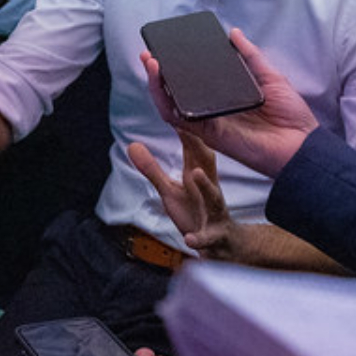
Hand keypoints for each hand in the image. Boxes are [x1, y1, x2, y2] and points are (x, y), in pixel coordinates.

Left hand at [127, 133, 254, 260]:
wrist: (223, 247)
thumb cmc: (195, 212)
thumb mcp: (169, 190)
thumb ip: (152, 170)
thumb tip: (132, 145)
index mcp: (200, 176)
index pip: (194, 149)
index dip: (187, 130)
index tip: (179, 108)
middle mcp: (210, 190)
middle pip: (207, 165)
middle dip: (199, 147)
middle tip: (189, 128)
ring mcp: (215, 214)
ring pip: (214, 198)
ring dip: (206, 185)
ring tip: (195, 172)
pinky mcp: (215, 236)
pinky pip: (209, 237)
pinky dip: (200, 238)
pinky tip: (190, 238)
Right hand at [140, 28, 317, 176]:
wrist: (302, 145)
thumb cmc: (291, 116)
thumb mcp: (270, 77)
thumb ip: (250, 56)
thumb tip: (234, 33)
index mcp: (225, 97)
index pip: (194, 81)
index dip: (177, 66)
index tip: (167, 48)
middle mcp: (212, 110)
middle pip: (176, 93)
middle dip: (158, 73)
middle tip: (149, 53)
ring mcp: (208, 122)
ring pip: (171, 105)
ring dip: (156, 85)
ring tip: (150, 63)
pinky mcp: (209, 133)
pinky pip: (179, 119)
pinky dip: (166, 101)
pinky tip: (161, 84)